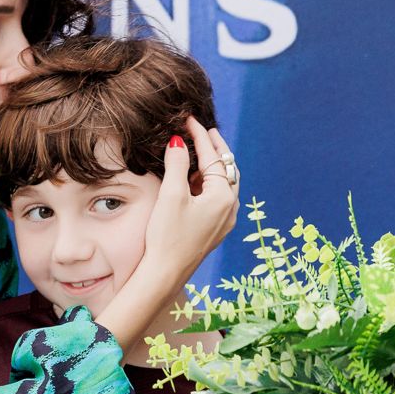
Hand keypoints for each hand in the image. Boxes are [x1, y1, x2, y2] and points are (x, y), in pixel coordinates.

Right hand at [141, 118, 240, 285]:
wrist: (165, 273)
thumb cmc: (167, 236)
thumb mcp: (171, 195)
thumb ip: (177, 165)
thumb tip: (178, 142)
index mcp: (223, 197)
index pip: (214, 158)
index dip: (200, 136)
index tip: (190, 120)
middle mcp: (229, 208)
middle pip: (227, 170)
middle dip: (215, 150)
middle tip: (204, 132)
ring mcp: (224, 221)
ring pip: (222, 184)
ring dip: (211, 167)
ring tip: (197, 152)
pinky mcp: (214, 230)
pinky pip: (216, 198)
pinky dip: (207, 184)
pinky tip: (194, 181)